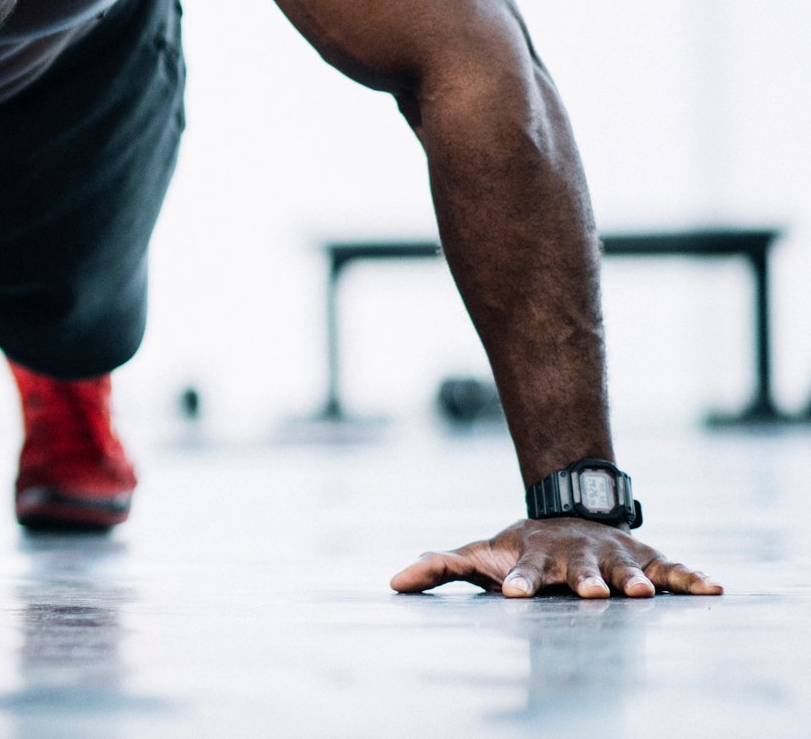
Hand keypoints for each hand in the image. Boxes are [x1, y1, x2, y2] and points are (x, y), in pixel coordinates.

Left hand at [390, 518, 721, 597]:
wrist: (568, 514)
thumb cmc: (519, 548)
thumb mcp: (479, 555)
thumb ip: (439, 569)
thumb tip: (393, 583)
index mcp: (534, 559)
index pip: (522, 572)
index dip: (516, 582)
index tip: (511, 594)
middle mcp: (575, 557)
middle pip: (578, 571)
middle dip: (582, 582)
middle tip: (587, 594)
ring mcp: (613, 557)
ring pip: (625, 570)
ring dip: (634, 581)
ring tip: (643, 595)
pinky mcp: (647, 560)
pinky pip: (674, 570)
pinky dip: (692, 579)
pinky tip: (715, 589)